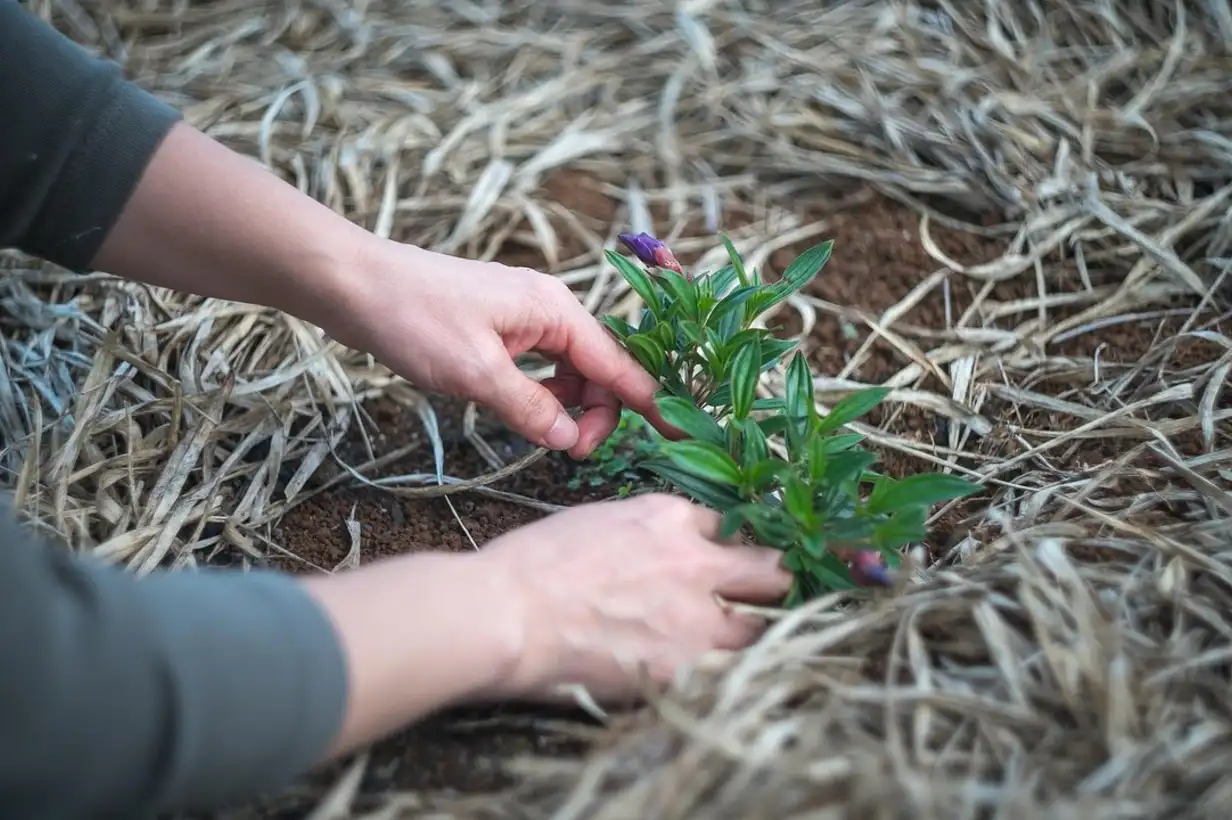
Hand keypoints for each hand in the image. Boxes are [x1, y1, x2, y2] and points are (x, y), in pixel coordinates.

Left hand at [330, 239, 664, 458]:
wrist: (357, 284)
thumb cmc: (415, 319)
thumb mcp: (476, 373)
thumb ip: (531, 409)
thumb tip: (571, 441)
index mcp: (556, 311)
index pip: (618, 364)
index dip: (649, 403)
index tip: (678, 435)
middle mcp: (550, 309)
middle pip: (598, 369)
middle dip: (596, 412)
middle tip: (570, 452)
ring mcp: (525, 317)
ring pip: (569, 370)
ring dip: (566, 405)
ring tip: (544, 435)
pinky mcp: (500, 328)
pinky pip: (540, 365)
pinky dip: (541, 392)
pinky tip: (523, 412)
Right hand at [471, 494, 793, 702]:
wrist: (507, 613)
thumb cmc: (532, 566)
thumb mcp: (597, 523)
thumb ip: (644, 536)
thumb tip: (659, 557)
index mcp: (668, 518)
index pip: (724, 526)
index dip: (721, 548)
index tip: (720, 564)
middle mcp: (695, 561)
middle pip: (767, 569)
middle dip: (767, 583)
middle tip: (761, 599)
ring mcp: (697, 617)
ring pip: (759, 626)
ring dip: (748, 634)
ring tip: (728, 647)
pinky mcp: (686, 667)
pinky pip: (726, 672)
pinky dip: (718, 674)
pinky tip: (703, 678)